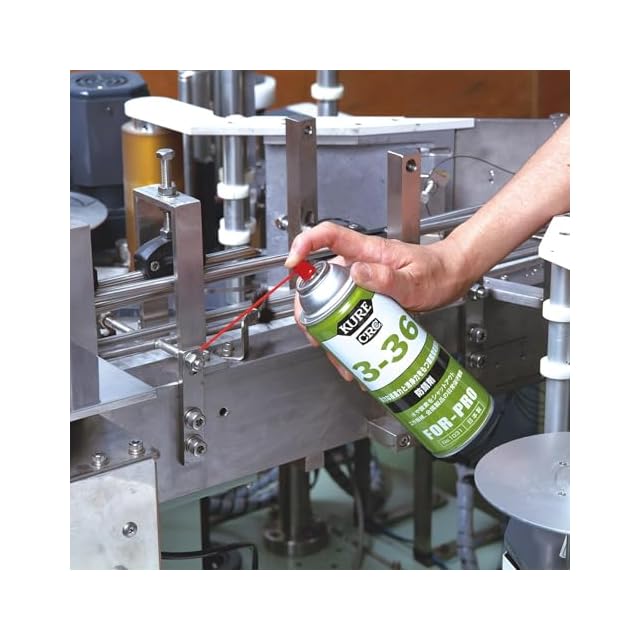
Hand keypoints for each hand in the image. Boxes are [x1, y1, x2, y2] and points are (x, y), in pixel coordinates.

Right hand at [285, 222, 471, 379]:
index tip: (293, 262)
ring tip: (341, 358)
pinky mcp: (366, 300)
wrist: (452, 278)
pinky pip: (347, 316)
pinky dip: (346, 339)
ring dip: (330, 333)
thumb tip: (356, 274)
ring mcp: (361, 284)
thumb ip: (388, 277)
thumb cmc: (437, 271)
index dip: (305, 244)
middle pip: (320, 281)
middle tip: (317, 335)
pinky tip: (354, 357)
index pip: (328, 236)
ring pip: (331, 305)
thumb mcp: (415, 278)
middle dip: (312, 311)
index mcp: (367, 251)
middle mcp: (359, 265)